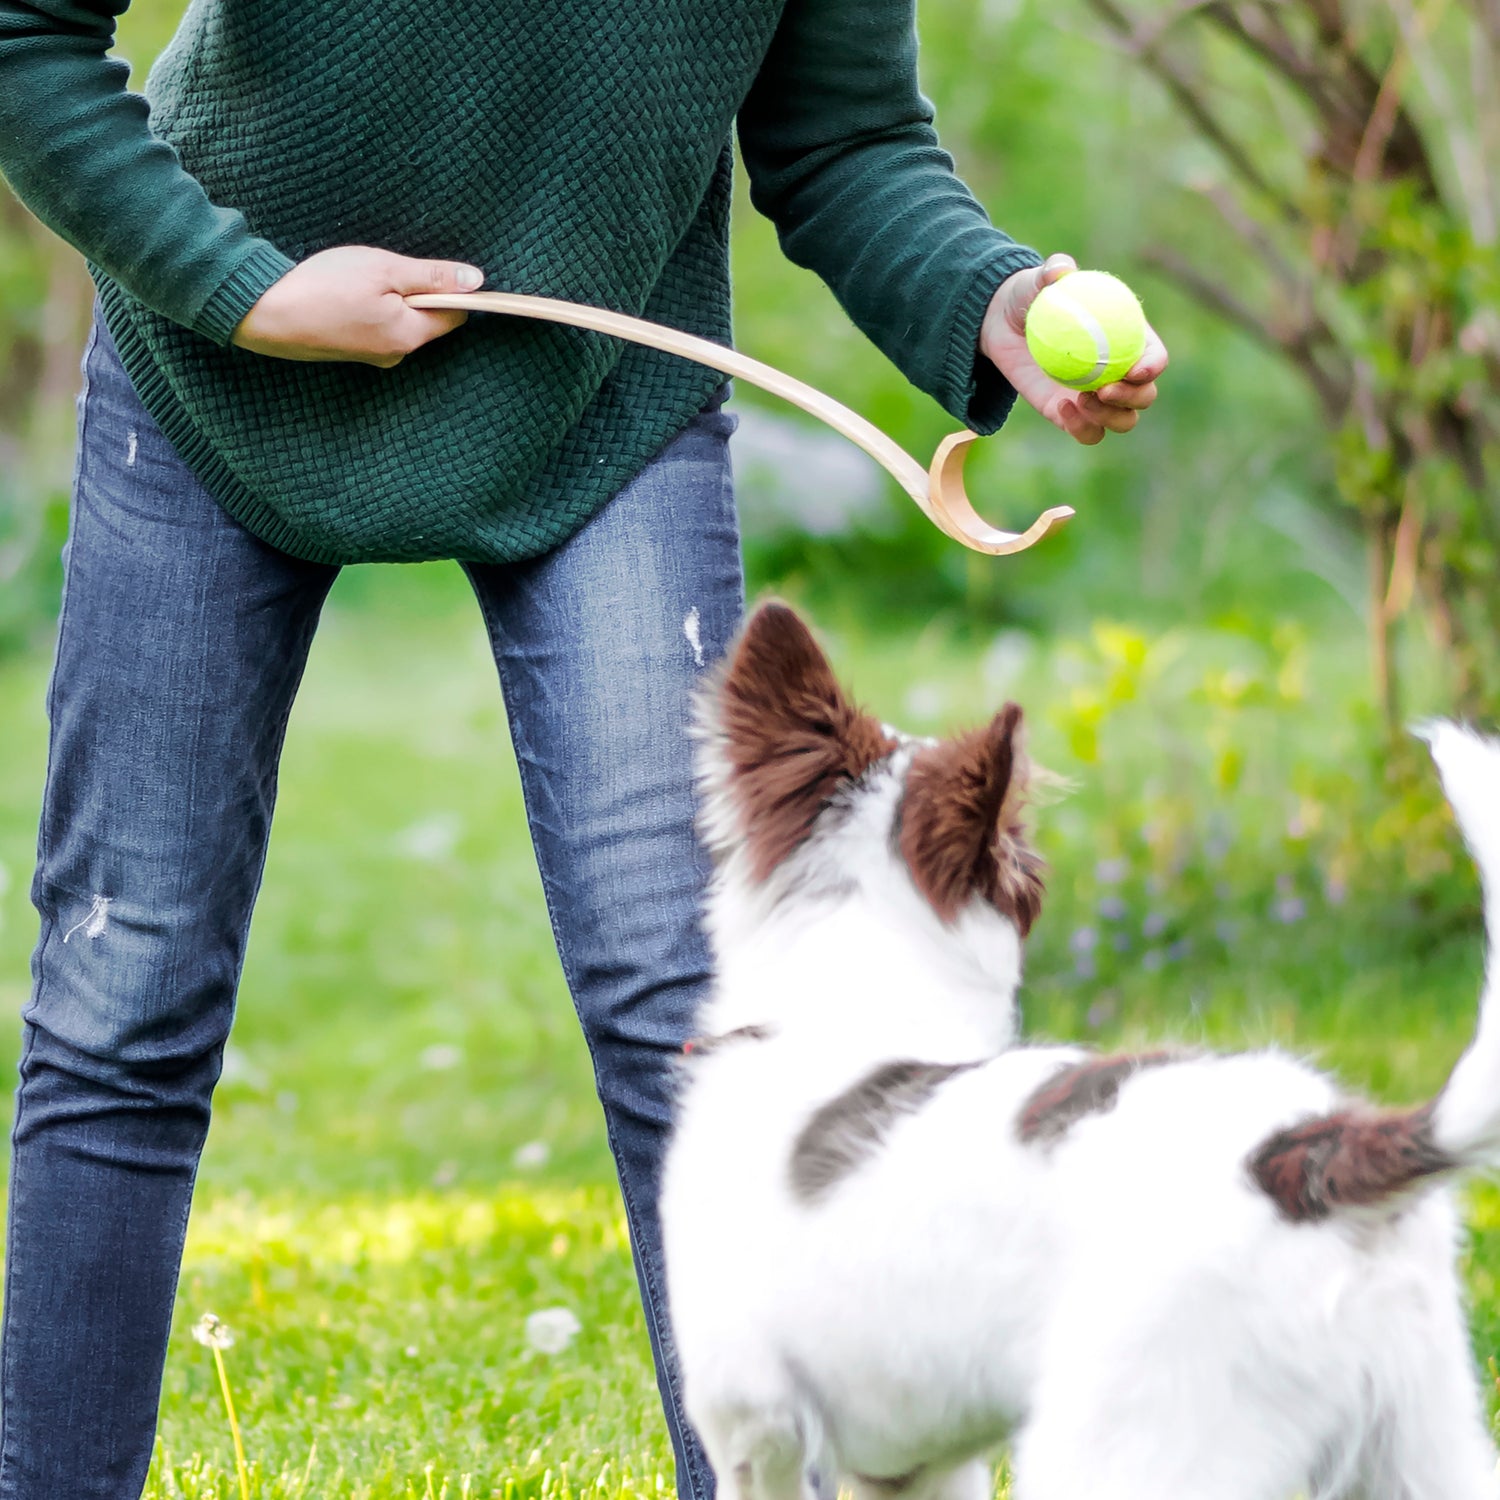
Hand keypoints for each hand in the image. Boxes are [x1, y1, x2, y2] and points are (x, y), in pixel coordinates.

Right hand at [231, 246, 482, 366]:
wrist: (266, 312)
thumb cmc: (325, 287)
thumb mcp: (385, 269)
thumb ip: (433, 277)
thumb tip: (477, 281)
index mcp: (410, 335)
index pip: (454, 315)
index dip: (449, 289)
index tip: (425, 270)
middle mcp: (396, 353)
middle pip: (426, 318)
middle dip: (414, 291)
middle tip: (380, 272)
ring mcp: (373, 355)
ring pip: (399, 320)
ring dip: (388, 297)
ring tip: (357, 282)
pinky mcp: (352, 351)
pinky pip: (376, 326)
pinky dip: (369, 307)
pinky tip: (345, 295)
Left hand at [979, 253, 1168, 445]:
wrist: (1003, 325)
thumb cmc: (1030, 296)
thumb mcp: (1037, 280)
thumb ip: (1053, 271)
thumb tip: (1061, 271)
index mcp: (1128, 339)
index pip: (1154, 357)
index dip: (1153, 366)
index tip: (1135, 370)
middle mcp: (1120, 373)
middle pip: (1145, 396)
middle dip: (1133, 398)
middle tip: (1104, 390)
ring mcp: (1098, 398)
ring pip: (1123, 420)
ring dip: (1110, 417)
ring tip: (1081, 399)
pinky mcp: (1073, 416)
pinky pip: (1088, 432)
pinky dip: (1081, 428)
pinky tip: (1061, 408)